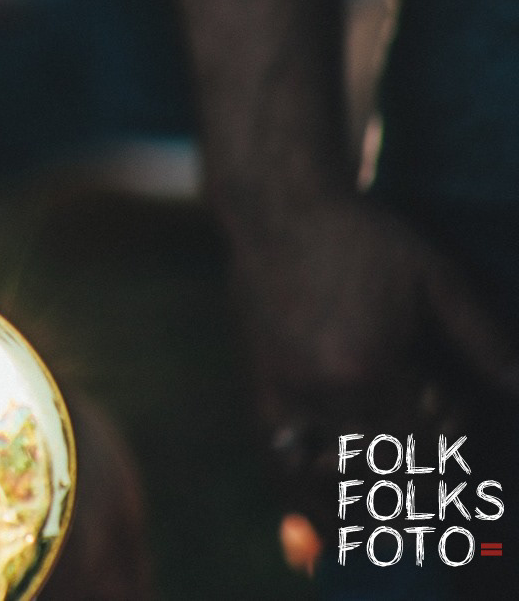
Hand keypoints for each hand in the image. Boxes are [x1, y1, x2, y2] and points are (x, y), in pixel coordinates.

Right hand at [225, 193, 518, 558]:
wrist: (277, 210)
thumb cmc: (363, 238)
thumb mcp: (435, 278)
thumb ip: (481, 340)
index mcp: (371, 369)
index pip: (415, 453)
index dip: (440, 477)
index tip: (458, 486)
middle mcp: (321, 392)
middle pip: (367, 476)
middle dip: (399, 500)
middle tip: (424, 509)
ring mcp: (281, 392)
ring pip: (316, 479)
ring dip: (348, 508)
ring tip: (374, 525)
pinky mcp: (255, 386)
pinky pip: (276, 457)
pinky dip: (298, 490)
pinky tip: (316, 507)